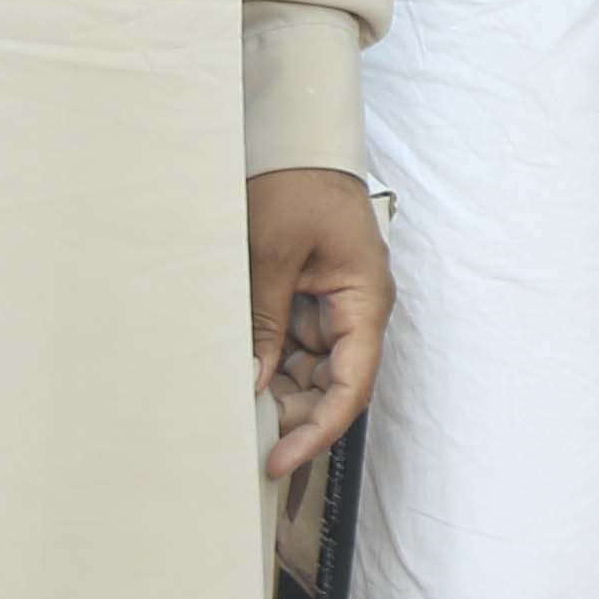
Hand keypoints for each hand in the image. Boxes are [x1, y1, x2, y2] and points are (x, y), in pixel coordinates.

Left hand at [248, 167, 388, 482]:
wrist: (295, 141)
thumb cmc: (295, 185)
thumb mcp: (272, 255)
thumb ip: (265, 322)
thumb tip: (253, 383)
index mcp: (364, 300)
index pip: (350, 385)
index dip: (317, 429)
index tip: (278, 458)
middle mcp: (357, 311)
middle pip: (333, 386)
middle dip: (293, 415)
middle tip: (243, 439)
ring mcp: (334, 307)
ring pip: (311, 372)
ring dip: (279, 393)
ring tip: (234, 414)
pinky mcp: (311, 300)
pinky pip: (295, 346)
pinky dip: (268, 364)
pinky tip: (239, 379)